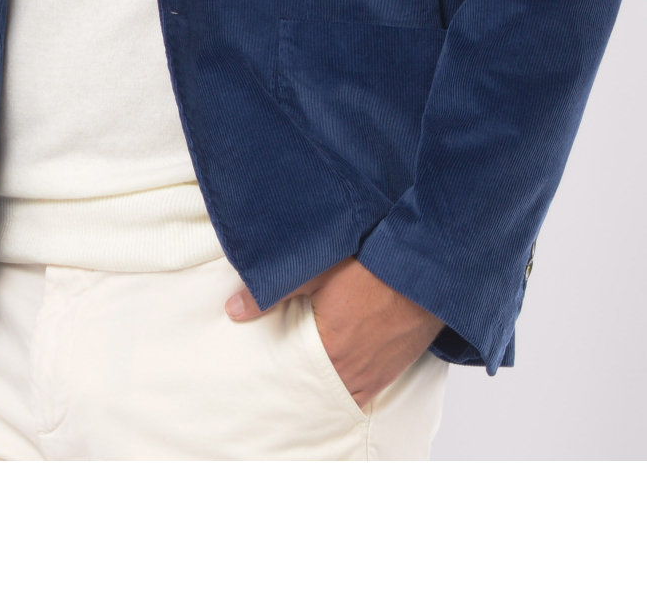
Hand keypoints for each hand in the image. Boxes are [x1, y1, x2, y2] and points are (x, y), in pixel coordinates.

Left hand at [225, 256, 444, 409]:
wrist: (426, 271)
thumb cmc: (373, 265)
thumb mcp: (318, 270)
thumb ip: (273, 292)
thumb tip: (233, 308)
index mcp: (328, 349)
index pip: (289, 377)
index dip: (272, 379)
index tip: (257, 383)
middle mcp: (351, 371)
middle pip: (312, 391)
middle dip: (294, 386)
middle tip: (273, 391)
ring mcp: (374, 375)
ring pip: (337, 395)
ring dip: (321, 389)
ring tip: (302, 384)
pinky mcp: (392, 371)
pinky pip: (363, 394)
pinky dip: (346, 390)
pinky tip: (335, 381)